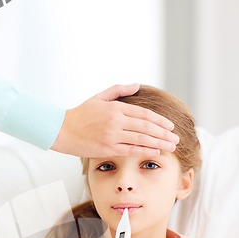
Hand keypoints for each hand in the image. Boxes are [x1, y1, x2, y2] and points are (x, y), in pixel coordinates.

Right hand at [51, 84, 178, 157]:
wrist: (62, 130)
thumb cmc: (80, 114)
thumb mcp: (99, 97)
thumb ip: (118, 90)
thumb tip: (137, 86)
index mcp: (115, 108)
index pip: (144, 114)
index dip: (160, 121)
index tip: (170, 126)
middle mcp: (115, 121)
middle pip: (146, 127)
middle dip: (164, 134)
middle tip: (176, 139)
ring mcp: (112, 136)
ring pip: (141, 139)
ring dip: (159, 144)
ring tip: (171, 147)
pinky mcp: (107, 148)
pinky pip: (130, 150)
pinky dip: (144, 151)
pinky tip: (155, 152)